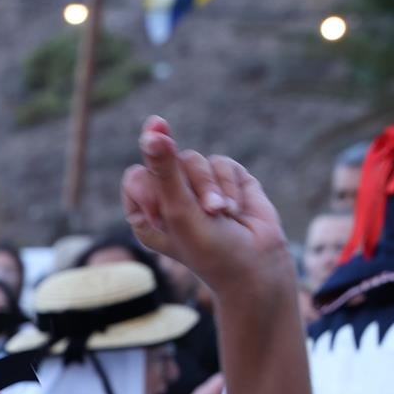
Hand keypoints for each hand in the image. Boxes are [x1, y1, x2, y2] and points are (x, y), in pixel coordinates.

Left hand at [122, 118, 289, 299]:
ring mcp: (198, 187)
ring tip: (221, 215)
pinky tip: (235, 210)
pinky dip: (229, 185)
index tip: (166, 210)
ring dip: (211, 189)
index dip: (153, 188)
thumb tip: (152, 127)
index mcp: (146, 213)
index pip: (136, 176)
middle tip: (204, 215)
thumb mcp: (179, 211)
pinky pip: (221, 163)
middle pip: (167, 161)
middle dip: (190, 188)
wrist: (256, 266)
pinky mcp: (227, 179)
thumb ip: (165, 168)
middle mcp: (169, 197)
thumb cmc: (209, 250)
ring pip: (195, 160)